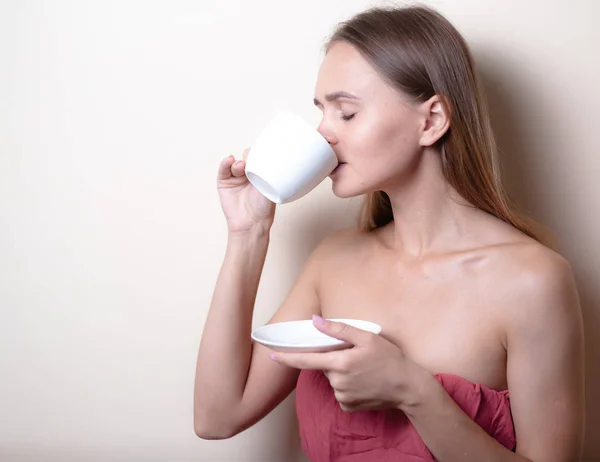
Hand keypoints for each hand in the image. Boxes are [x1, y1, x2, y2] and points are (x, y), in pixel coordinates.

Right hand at [217, 149, 275, 234]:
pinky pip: (224, 169)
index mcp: (261, 174)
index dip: (259, 154)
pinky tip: (229, 160)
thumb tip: (262, 156)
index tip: (261, 154)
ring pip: (235, 163)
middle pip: (246, 158)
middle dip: (248, 158)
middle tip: (251, 162)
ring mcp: (235, 177)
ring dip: (238, 162)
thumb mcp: (270, 185)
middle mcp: (248, 174)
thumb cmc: (263, 207)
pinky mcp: (224, 182)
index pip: (258, 158)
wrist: (251, 222)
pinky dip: (225, 163)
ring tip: (241, 167)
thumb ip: (266, 171)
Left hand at [270, 316, 424, 411]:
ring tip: (364, 370)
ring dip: (342, 373)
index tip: (272, 355)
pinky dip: (348, 386)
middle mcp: (338, 382)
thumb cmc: (390, 359)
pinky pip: (340, 392)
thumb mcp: (368, 337)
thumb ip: (339, 329)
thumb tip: (315, 321)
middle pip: (325, 367)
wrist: (409, 387)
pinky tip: (363, 382)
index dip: (287, 358)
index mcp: (340, 364)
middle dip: (334, 360)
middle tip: (356, 356)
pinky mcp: (348, 407)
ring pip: (333, 379)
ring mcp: (342, 397)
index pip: (306, 360)